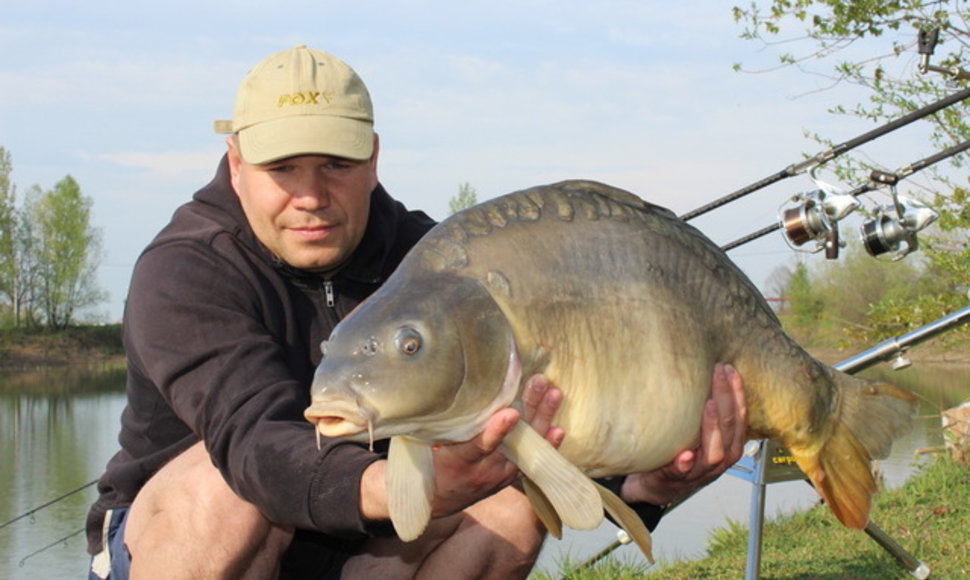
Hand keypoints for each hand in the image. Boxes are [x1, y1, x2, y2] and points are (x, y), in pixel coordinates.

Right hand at [427, 374, 563, 516]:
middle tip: (540, 384)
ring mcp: (498, 476)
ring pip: (525, 448)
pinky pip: (531, 462)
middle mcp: (482, 471)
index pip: (479, 445)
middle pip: (511, 441)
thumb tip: (451, 387)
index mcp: (457, 460)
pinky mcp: (508, 479)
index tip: (511, 412)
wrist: (434, 501)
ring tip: (554, 394)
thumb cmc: (428, 463)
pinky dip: (546, 446)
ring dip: (541, 419)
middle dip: (528, 410)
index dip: (496, 430)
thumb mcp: (425, 445)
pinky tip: (559, 430)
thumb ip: (442, 423)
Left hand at [621, 363, 745, 505]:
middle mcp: (720, 460)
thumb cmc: (681, 451)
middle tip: (718, 372)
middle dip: (726, 399)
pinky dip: (684, 464)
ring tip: (708, 405)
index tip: (730, 369)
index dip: (737, 393)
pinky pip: (682, 473)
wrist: (657, 485)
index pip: (740, 417)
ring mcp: (699, 472)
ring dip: (712, 428)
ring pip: (714, 453)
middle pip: (730, 429)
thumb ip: (706, 411)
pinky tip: (683, 454)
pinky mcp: (676, 480)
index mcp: (729, 446)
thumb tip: (705, 370)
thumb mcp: (699, 431)